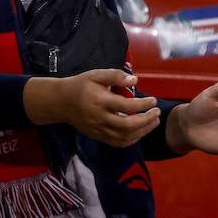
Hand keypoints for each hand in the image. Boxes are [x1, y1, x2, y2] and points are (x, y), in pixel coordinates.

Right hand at [25, 69, 159, 147]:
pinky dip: (133, 138)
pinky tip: (141, 130)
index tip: (153, 100)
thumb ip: (115, 76)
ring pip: (125, 136)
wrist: (60, 102)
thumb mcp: (96, 75)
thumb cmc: (80, 85)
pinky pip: (118, 142)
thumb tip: (135, 80)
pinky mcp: (98, 136)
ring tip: (154, 121)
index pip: (126, 106)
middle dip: (147, 120)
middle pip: (128, 125)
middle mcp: (99, 117)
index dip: (143, 104)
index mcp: (99, 101)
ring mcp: (98, 129)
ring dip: (143, 131)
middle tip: (157, 112)